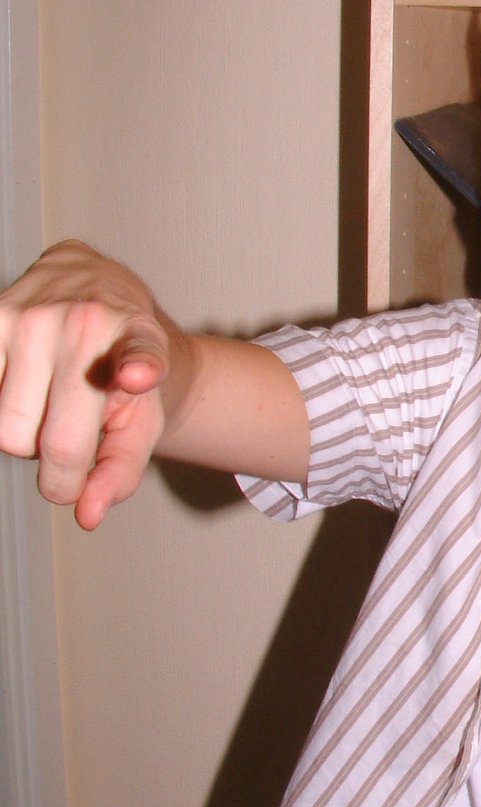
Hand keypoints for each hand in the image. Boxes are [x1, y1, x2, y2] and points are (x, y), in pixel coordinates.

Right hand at [0, 241, 174, 528]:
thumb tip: (87, 515)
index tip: (138, 377)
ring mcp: (29, 315)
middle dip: (57, 460)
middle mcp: (83, 322)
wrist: (98, 290)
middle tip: (73, 432)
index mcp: (136, 340)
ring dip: (22, 435)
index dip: (139, 367)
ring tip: (47, 405)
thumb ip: (120, 470)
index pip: (138, 356)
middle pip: (47, 441)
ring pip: (4, 428)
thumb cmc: (121, 368)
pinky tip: (21, 388)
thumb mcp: (141, 416)